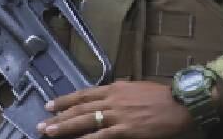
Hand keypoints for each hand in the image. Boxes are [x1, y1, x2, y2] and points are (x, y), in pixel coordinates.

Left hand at [36, 81, 193, 138]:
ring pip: (85, 121)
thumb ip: (121, 92)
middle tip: (42, 124)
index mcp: (116, 88)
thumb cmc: (162, 96)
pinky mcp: (126, 129)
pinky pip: (101, 136)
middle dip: (58, 116)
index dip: (65, 100)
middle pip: (79, 108)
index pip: (84, 94)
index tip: (50, 105)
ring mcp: (118, 114)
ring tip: (49, 132)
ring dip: (64, 127)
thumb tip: (109, 92)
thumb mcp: (137, 88)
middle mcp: (113, 99)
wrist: (180, 103)